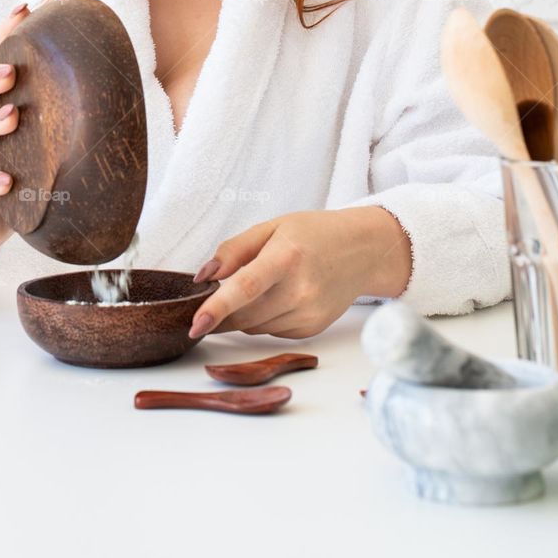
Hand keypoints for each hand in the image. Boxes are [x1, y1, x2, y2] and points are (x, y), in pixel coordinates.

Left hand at [188, 207, 412, 339]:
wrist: (363, 251)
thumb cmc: (314, 233)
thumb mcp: (272, 226)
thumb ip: (234, 250)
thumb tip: (203, 276)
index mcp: (286, 257)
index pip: (245, 288)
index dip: (216, 308)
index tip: (194, 325)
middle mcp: (300, 290)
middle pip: (244, 315)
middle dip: (223, 311)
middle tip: (218, 292)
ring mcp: (308, 313)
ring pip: (254, 327)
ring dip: (245, 313)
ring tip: (264, 284)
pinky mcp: (312, 329)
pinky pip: (271, 332)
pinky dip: (264, 318)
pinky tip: (280, 296)